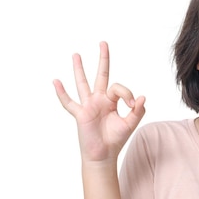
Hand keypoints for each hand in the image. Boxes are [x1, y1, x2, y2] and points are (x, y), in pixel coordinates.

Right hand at [53, 41, 145, 162]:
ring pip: (83, 83)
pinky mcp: (80, 114)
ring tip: (76, 54)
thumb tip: (142, 97)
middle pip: (101, 75)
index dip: (126, 93)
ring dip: (79, 69)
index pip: (118, 87)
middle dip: (103, 59)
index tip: (131, 105)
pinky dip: (61, 93)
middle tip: (103, 43)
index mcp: (111, 100)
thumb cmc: (115, 140)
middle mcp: (99, 99)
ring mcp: (88, 105)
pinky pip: (69, 102)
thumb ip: (138, 111)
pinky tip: (55, 81)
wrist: (103, 155)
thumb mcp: (130, 124)